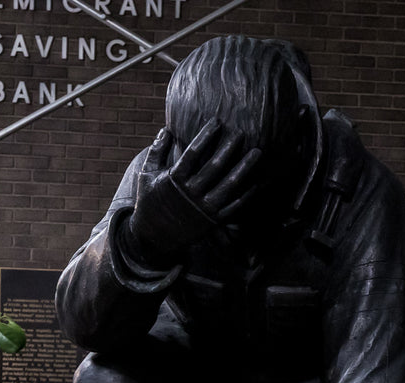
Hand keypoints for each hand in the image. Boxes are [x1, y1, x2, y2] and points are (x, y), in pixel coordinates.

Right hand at [120, 120, 262, 268]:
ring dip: (245, 168)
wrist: (153, 238)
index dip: (206, 135)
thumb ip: (157, 151)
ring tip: (257, 152)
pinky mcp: (213, 221)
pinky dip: (247, 193)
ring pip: (229, 185)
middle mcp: (191, 193)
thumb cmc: (149, 202)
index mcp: (175, 180)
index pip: (194, 152)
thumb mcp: (146, 175)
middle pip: (215, 166)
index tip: (217, 122)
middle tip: (241, 132)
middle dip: (229, 147)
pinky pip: (234, 206)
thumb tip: (167, 129)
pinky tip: (257, 180)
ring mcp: (203, 208)